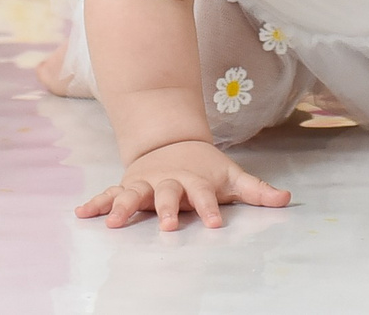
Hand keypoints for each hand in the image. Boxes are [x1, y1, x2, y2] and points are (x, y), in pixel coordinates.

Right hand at [76, 139, 290, 230]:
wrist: (171, 142)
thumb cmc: (205, 167)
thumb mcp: (232, 177)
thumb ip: (257, 190)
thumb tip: (287, 198)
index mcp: (195, 181)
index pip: (205, 195)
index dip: (210, 208)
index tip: (215, 224)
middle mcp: (168, 182)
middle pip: (167, 195)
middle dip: (168, 209)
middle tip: (169, 225)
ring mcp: (145, 183)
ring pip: (133, 193)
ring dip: (124, 206)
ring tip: (115, 222)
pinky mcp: (128, 186)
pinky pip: (109, 194)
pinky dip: (96, 203)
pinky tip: (81, 214)